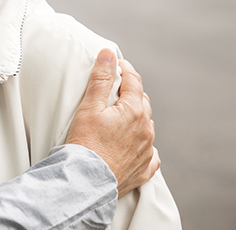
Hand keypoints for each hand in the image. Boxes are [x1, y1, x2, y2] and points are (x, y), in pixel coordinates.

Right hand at [65, 49, 159, 197]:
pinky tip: (132, 144)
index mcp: (135, 111)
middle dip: (130, 93)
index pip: (134, 81)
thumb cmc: (85, 143)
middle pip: (142, 102)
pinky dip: (143, 145)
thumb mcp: (89, 106)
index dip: (124, 69)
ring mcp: (147, 150)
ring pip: (146, 126)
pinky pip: (150, 153)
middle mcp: (146, 130)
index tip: (115, 65)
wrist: (86, 181)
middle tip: (113, 91)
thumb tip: (108, 55)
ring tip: (118, 117)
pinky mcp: (144, 169)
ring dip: (136, 117)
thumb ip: (101, 79)